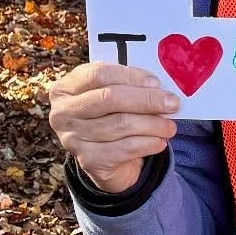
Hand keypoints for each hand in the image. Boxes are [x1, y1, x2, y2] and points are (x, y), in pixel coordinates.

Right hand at [47, 61, 178, 194]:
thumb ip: (128, 86)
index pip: (99, 74)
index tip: (156, 82)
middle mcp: (63, 112)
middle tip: (172, 103)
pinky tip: (160, 141)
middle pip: (109, 98)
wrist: (104, 158)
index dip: (131, 76)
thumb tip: (159, 88)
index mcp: (66, 88)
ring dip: (152, 124)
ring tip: (170, 125)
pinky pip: (125, 148)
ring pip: (120, 124)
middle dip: (146, 99)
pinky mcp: (88, 160)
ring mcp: (73, 138)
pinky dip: (148, 143)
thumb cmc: (110, 117)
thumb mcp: (113, 95)